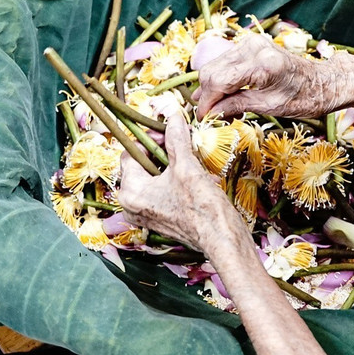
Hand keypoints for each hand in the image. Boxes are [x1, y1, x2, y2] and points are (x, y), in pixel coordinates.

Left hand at [117, 114, 238, 252]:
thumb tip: (172, 115)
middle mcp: (131, 205)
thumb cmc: (202, 208)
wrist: (222, 239)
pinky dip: (171, 178)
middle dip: (159, 150)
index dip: (150, 138)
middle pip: (139, 164)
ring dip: (167, 163)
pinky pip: (158, 189)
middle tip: (178, 141)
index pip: (131, 153)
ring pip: (150, 176)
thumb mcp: (187, 167)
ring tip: (187, 156)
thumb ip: (175, 139)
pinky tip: (189, 174)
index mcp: (131, 192)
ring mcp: (145, 213)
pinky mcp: (158, 217)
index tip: (169, 132)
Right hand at [195, 32, 341, 119]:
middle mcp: (253, 47)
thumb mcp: (269, 107)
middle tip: (211, 117)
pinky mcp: (250, 44)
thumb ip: (237, 105)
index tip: (203, 120)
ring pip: (215, 66)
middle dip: (207, 96)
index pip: (219, 81)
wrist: (323, 82)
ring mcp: (250, 43)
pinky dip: (221, 79)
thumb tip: (210, 113)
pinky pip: (225, 62)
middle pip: (212, 71)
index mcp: (262, 64)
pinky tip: (224, 96)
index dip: (207, 102)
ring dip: (212, 88)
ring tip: (218, 109)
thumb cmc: (303, 98)